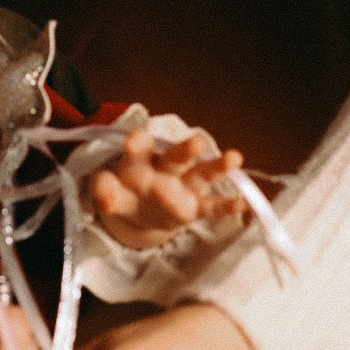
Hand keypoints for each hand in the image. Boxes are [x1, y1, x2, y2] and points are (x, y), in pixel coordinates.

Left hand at [87, 130, 244, 248]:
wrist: (139, 211)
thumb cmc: (123, 192)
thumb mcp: (107, 193)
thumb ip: (104, 191)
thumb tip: (105, 198)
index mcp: (139, 162)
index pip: (138, 150)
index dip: (138, 144)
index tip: (137, 138)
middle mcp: (164, 170)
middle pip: (176, 157)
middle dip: (186, 150)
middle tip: (197, 142)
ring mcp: (182, 188)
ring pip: (201, 174)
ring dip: (216, 167)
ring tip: (234, 157)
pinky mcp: (194, 208)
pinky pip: (212, 207)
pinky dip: (228, 205)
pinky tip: (246, 202)